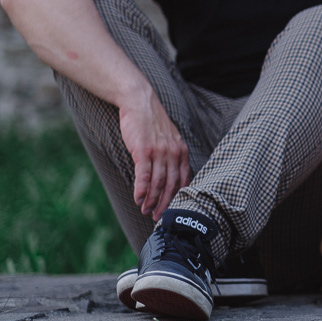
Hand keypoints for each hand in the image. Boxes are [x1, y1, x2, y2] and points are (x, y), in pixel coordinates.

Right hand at [119, 93, 189, 220]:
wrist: (140, 102)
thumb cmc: (152, 123)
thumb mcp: (170, 139)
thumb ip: (173, 157)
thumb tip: (171, 177)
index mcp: (182, 152)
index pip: (183, 180)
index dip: (177, 198)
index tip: (172, 210)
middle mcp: (173, 153)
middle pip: (171, 185)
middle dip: (165, 204)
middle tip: (158, 217)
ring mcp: (159, 152)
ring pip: (157, 182)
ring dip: (151, 200)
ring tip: (145, 211)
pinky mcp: (143, 150)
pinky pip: (143, 174)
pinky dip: (141, 189)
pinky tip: (138, 199)